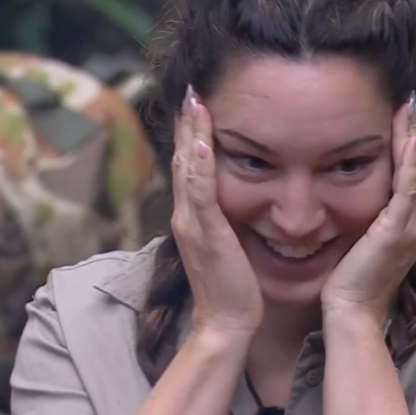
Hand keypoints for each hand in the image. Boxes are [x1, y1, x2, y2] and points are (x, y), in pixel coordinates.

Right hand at [171, 86, 263, 334]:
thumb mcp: (226, 247)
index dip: (191, 135)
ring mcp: (193, 224)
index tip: (197, 105)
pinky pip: (201, 193)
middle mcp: (186, 216)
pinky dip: (200, 166)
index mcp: (192, 218)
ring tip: (194, 101)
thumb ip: (223, 223)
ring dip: (191, 133)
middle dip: (187, 124)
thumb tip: (232, 205)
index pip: (189, 167)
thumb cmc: (232, 289)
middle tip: (191, 90)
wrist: (225, 323)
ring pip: (188, 169)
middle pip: (183, 159)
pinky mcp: (207, 234)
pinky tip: (203, 143)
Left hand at [321, 94, 415, 324]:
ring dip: (411, 137)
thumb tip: (346, 194)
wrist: (350, 312)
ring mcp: (411, 227)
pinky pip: (407, 188)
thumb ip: (363, 218)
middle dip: (411, 132)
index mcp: (408, 226)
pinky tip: (411, 138)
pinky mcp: (398, 230)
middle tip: (407, 100)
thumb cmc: (347, 283)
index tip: (400, 116)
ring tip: (408, 108)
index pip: (410, 176)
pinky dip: (409, 162)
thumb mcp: (359, 242)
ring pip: (415, 172)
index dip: (406, 145)